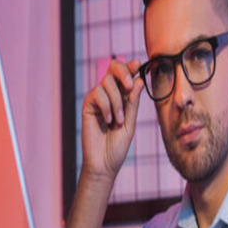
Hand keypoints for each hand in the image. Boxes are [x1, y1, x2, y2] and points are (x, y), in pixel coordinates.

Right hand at [81, 59, 144, 183]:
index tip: (139, 64)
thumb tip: (139, 80)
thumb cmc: (118, 146)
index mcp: (122, 97)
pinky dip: (106, 107)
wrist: (105, 163)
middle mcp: (109, 95)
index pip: (126, 75)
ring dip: (117, 102)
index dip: (131, 66)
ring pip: (106, 82)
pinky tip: (108, 121)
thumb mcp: (130, 123)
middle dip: (123, 73)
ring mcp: (97, 99)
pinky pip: (97, 94)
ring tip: (118, 121)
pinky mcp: (87, 106)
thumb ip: (133, 102)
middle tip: (129, 87)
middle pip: (113, 68)